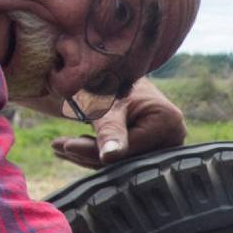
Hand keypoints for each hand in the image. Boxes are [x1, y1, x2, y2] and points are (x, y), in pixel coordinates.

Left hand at [51, 77, 185, 166]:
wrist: (122, 72)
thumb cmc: (115, 81)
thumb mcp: (108, 106)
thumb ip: (110, 131)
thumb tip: (109, 157)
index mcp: (169, 123)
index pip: (128, 150)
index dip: (95, 151)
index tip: (65, 146)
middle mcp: (174, 137)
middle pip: (125, 158)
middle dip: (90, 154)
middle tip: (58, 146)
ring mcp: (165, 144)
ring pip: (121, 161)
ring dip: (89, 155)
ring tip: (60, 145)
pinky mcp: (153, 148)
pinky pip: (122, 158)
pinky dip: (97, 153)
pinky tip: (71, 147)